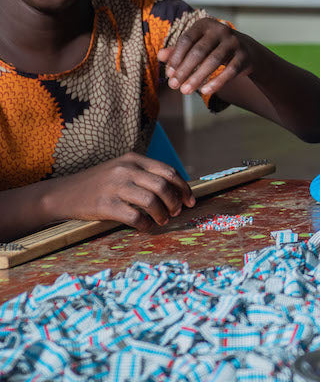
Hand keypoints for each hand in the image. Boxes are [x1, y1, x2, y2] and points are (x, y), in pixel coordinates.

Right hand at [45, 153, 194, 229]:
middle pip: (163, 185)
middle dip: (176, 201)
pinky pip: (135, 217)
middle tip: (177, 212)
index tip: (190, 200)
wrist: (62, 194)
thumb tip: (176, 190)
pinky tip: (147, 227)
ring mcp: (115, 187)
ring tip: (163, 220)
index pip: (168, 171)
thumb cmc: (98, 184)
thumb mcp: (121, 169)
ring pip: (152, 201)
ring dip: (163, 214)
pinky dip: (146, 224)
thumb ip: (145, 174)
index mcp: (133, 159)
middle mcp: (126, 170)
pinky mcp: (105, 205)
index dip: (183, 187)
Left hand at [157, 17, 254, 95]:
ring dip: (197, 78)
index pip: (187, 40)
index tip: (168, 74)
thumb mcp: (196, 46)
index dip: (176, 57)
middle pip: (199, 51)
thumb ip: (178, 50)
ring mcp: (234, 42)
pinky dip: (217, 82)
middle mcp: (221, 29)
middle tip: (173, 86)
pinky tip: (205, 91)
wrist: (245, 50)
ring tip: (185, 91)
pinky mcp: (244, 55)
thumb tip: (160, 56)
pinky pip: (230, 70)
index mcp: (205, 24)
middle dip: (184, 70)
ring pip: (214, 61)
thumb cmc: (213, 48)